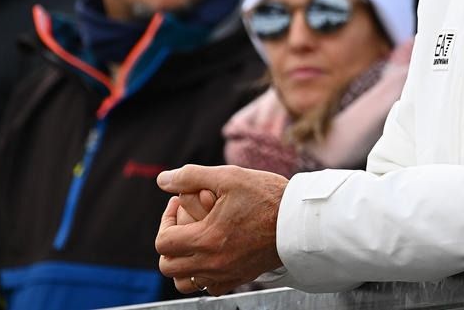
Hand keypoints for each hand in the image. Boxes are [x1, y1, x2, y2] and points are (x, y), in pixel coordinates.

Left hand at [155, 164, 287, 295]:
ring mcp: (226, 274)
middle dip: (170, 241)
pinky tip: (214, 253)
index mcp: (207, 238)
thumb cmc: (267, 196)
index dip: (166, 220)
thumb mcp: (229, 176)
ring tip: (193, 241)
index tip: (178, 204)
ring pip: (186, 283)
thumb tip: (163, 180)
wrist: (300, 221)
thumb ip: (191, 176)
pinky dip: (204, 274)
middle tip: (184, 221)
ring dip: (183, 263)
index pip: (163, 242)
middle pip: (169, 266)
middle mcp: (213, 263)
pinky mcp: (240, 278)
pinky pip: (210, 287)